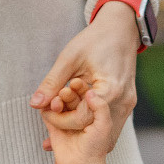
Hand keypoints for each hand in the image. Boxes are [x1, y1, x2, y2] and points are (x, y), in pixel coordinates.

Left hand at [30, 1, 139, 150]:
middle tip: (51, 127)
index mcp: (111, 89)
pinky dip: (93, 126)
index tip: (46, 115)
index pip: (83, 117)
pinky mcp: (127, 105)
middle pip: (94, 128)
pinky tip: (77, 126)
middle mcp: (123, 102)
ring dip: (83, 133)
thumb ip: (52, 83)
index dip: (62, 120)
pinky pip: (110, 124)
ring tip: (62, 133)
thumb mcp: (69, 59)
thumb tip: (34, 105)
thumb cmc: (94, 40)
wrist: (120, 31)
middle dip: (70, 129)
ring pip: (105, 132)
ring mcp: (128, 105)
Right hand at [41, 88, 113, 163]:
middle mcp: (78, 110)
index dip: (80, 86)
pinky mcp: (52, 122)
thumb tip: (90, 92)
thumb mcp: (104, 126)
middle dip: (66, 92)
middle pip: (69, 94)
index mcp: (93, 108)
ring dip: (56, 100)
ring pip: (57, 101)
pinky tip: (52, 109)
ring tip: (58, 104)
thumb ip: (101, 108)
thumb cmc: (96, 147)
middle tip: (65, 91)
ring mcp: (64, 115)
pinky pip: (46, 111)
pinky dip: (47, 108)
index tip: (77, 82)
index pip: (85, 90)